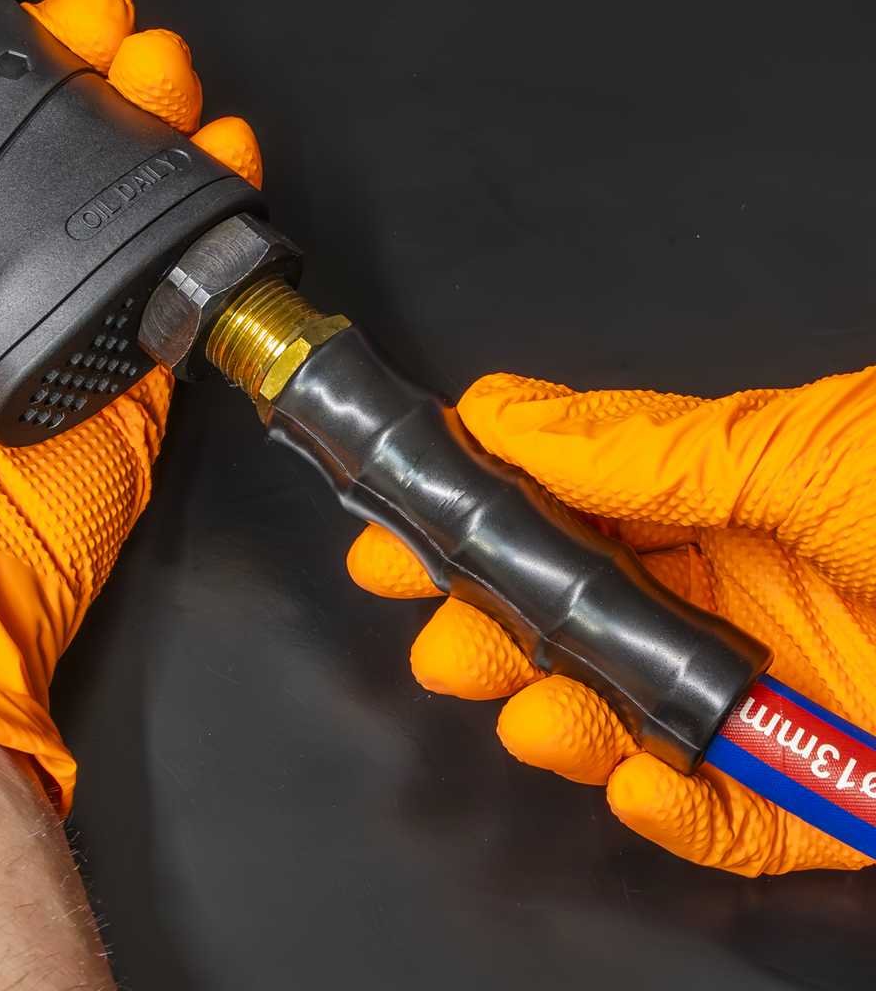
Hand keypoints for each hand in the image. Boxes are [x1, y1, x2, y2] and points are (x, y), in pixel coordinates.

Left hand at [0, 0, 259, 819]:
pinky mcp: (118, 357)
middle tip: (94, 11)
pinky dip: (204, 198)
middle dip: (65, 49)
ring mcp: (40, 307)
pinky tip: (217, 148)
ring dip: (140, 105)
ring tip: (159, 64)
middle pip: (22, 124)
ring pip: (103, 176)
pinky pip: (171, 261)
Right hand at [348, 368, 875, 875]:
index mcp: (722, 503)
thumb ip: (646, 445)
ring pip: (634, 722)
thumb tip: (506, 412)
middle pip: (581, 625)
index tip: (402, 532)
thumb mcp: (798, 450)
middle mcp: (738, 598)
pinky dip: (675, 815)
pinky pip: (730, 819)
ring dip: (566, 722)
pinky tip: (642, 783)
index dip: (477, 523)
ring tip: (535, 708)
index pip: (567, 514)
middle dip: (494, 630)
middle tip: (444, 635)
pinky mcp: (828, 790)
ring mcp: (779, 696)